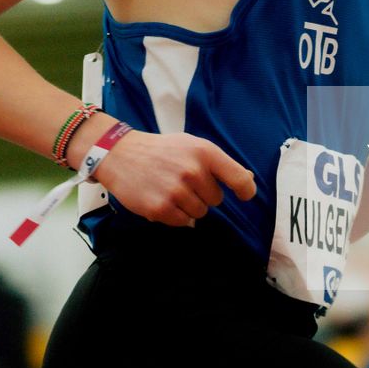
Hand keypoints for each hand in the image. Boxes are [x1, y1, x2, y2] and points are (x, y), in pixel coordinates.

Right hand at [91, 127, 257, 227]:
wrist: (120, 154)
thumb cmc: (161, 151)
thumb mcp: (191, 145)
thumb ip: (218, 163)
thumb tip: (247, 181)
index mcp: (204, 152)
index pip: (238, 178)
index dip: (245, 190)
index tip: (243, 195)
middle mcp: (192, 171)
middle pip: (216, 199)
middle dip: (203, 194)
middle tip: (183, 181)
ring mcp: (176, 191)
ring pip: (200, 213)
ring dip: (188, 205)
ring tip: (170, 188)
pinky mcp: (161, 208)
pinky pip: (183, 222)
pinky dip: (175, 215)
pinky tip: (162, 198)